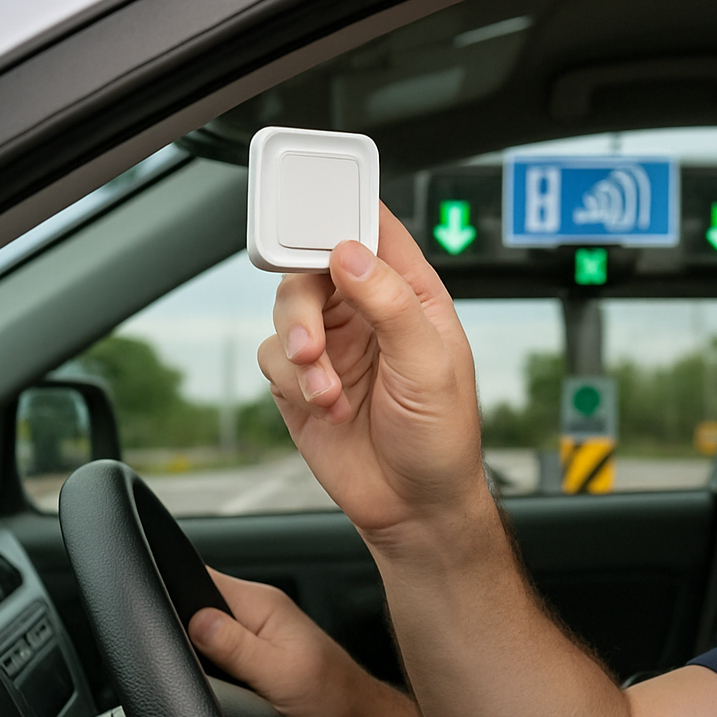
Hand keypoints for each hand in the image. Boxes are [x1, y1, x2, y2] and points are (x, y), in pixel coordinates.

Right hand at [188, 569, 476, 716]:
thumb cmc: (339, 707)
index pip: (200, 576)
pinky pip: (214, 663)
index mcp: (264, 605)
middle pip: (194, 607)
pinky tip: (210, 690)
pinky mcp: (253, 670)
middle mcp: (258, 619)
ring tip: (196, 678)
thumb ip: (239, 647)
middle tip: (172, 661)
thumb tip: (196, 620)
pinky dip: (205, 675)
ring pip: (201, 638)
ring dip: (190, 655)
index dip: (168, 586)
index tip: (148, 612)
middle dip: (173, 628)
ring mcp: (254, 645)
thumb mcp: (285, 676)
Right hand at [257, 205, 488, 539]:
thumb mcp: (429, 365)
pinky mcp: (303, 379)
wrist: (414, 505)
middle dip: (305, 300)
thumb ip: (391, 302)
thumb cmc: (442, 437)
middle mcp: (369, 311)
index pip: (374, 229)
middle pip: (313, 264)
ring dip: (300, 349)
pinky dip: (294, 381)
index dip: (342, 211)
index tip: (315, 220)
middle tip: (312, 337)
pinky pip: (274, 357)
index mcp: (412, 294)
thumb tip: (349, 250)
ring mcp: (334, 343)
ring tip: (328, 390)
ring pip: (287, 309)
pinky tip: (329, 408)